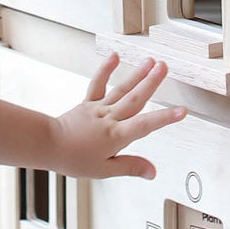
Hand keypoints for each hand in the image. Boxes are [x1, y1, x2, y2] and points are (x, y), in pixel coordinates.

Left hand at [50, 54, 184, 179]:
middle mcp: (109, 118)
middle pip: (134, 99)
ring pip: (121, 89)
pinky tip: (114, 57)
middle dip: (151, 83)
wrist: (48, 145)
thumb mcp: (104, 170)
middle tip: (165, 67)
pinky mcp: (88, 103)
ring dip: (137, 74)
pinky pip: (98, 84)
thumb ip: (130, 167)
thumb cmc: (74, 159)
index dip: (164, 118)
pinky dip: (105, 69)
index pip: (144, 126)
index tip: (181, 111)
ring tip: (150, 61)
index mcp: (116, 136)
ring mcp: (98, 108)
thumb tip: (152, 171)